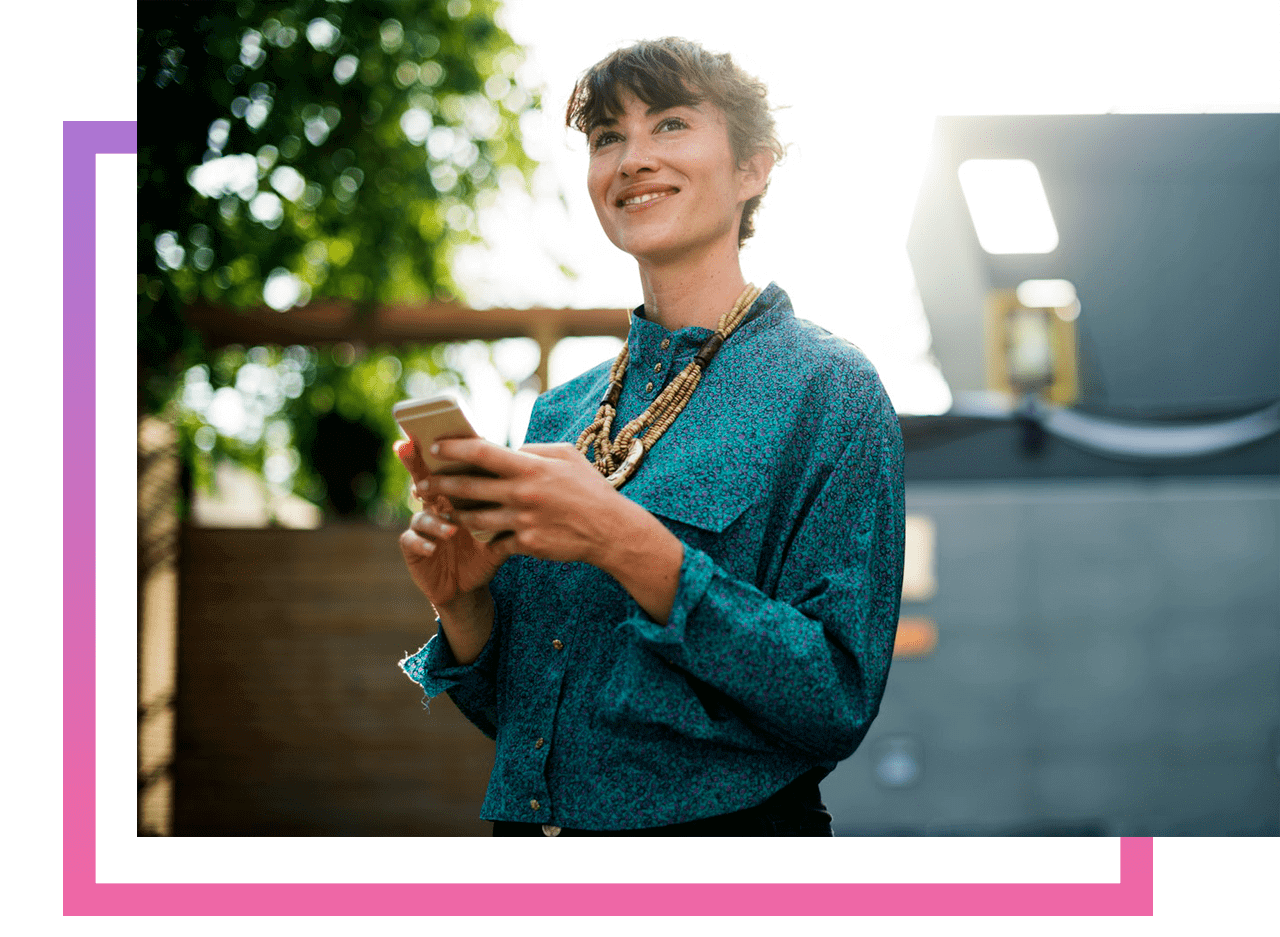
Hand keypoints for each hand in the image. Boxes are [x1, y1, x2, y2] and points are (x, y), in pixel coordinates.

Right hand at [395, 438, 507, 609]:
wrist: (470, 586)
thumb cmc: (486, 550)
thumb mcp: (500, 527)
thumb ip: (509, 504)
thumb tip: (533, 477)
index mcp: (455, 495)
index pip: (447, 467)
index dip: (439, 450)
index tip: (434, 433)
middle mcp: (434, 505)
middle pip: (422, 479)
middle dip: (415, 465)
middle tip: (411, 451)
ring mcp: (422, 526)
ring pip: (421, 514)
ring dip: (434, 519)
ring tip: (451, 528)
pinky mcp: (414, 548)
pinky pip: (411, 540)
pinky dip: (422, 542)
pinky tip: (433, 548)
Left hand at [421, 438, 627, 567]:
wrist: (610, 530)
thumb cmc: (589, 488)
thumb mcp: (566, 456)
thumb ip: (533, 451)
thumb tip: (509, 450)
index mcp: (529, 467)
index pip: (481, 452)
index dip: (453, 448)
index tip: (434, 447)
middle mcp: (521, 493)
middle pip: (467, 487)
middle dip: (439, 484)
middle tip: (421, 484)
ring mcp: (522, 521)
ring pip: (474, 518)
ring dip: (454, 514)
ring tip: (442, 510)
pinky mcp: (526, 544)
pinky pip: (495, 540)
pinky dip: (485, 537)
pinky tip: (475, 534)